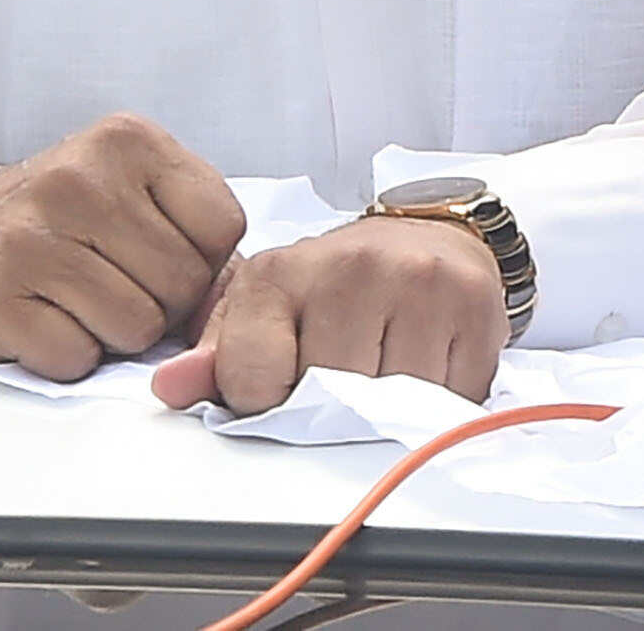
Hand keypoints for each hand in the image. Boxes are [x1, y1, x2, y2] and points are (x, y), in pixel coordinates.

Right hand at [0, 112, 245, 381]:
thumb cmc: (54, 223)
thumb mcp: (128, 194)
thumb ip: (191, 231)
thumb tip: (241, 299)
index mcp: (127, 141)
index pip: (223, 228)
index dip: (203, 262)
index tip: (159, 258)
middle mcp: (78, 178)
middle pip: (182, 285)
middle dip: (158, 304)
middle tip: (109, 285)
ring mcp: (30, 235)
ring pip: (136, 329)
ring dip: (112, 334)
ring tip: (73, 301)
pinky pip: (76, 358)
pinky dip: (67, 356)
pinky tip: (40, 321)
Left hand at [148, 215, 508, 414]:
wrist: (427, 237)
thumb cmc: (336, 285)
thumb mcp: (263, 310)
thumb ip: (215, 354)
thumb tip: (169, 386)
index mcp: (282, 272)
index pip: (254, 382)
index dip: (266, 401)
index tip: (282, 382)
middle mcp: (351, 268)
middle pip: (325, 398)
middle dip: (331, 405)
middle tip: (340, 371)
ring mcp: (419, 284)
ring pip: (389, 404)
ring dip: (387, 406)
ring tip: (382, 364)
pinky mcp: (473, 306)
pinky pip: (446, 397)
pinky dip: (435, 398)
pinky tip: (423, 361)